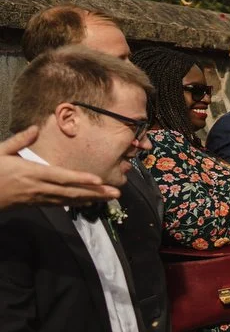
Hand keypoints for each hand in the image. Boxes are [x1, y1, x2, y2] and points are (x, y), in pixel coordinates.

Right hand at [0, 126, 118, 209]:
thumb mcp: (0, 152)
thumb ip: (18, 140)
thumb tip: (34, 128)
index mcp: (31, 173)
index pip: (61, 177)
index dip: (81, 179)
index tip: (99, 180)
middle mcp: (39, 187)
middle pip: (71, 191)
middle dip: (95, 193)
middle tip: (116, 194)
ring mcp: (38, 197)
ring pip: (69, 200)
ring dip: (90, 199)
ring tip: (109, 198)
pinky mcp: (36, 203)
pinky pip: (60, 203)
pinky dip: (76, 203)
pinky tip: (89, 202)